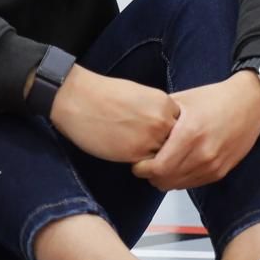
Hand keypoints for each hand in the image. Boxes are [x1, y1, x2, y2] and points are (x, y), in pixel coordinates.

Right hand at [48, 67, 179, 163]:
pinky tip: (128, 154)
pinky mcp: (136, 154)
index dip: (170, 132)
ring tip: (138, 151)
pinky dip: (142, 164)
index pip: (182, 126)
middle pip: (177, 144)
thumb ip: (156, 111)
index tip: (159, 133)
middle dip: (166, 147)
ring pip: (165, 158)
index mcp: (164, 103)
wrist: (78, 100)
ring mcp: (151, 139)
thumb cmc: (101, 94)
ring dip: (155, 158)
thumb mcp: (139, 95)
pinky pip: (148, 166)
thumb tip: (164, 126)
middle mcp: (162, 122)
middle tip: (151, 147)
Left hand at [132, 73, 259, 190]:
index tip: (136, 162)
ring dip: (166, 179)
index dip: (143, 168)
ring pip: (180, 185)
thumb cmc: (213, 98)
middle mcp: (203, 154)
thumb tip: (137, 130)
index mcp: (189, 134)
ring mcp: (214, 165)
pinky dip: (181, 179)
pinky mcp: (222, 172)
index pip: (159, 168)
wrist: (249, 104)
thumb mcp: (181, 100)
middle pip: (166, 180)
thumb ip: (159, 117)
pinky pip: (194, 184)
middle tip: (145, 165)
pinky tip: (176, 167)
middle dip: (151, 175)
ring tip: (159, 165)